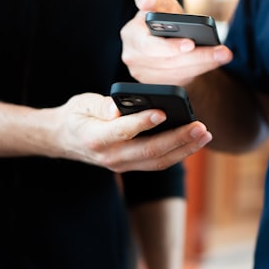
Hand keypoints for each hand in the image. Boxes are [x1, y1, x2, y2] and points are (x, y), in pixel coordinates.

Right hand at [53, 92, 210, 172]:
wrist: (64, 140)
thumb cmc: (76, 115)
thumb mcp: (82, 103)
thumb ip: (100, 106)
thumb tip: (117, 109)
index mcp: (95, 137)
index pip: (123, 131)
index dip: (143, 123)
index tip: (162, 112)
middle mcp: (111, 156)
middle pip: (149, 151)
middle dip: (178, 140)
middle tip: (200, 127)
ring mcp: (121, 164)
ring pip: (158, 161)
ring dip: (184, 149)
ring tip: (204, 134)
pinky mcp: (131, 165)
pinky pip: (157, 163)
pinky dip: (178, 153)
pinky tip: (193, 141)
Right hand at [120, 0, 232, 86]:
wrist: (168, 37)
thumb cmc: (163, 17)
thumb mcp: (160, 1)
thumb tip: (146, 1)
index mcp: (131, 33)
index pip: (147, 44)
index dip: (169, 47)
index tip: (191, 44)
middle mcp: (132, 55)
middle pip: (167, 61)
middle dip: (196, 56)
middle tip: (220, 52)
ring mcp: (141, 73)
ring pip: (176, 72)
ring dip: (202, 64)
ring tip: (223, 55)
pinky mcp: (154, 84)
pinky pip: (178, 81)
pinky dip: (198, 71)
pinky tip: (213, 62)